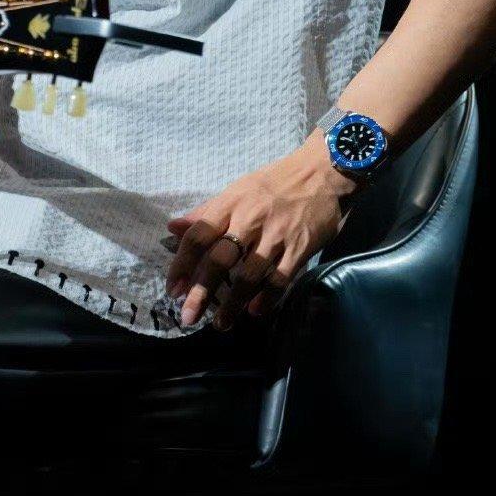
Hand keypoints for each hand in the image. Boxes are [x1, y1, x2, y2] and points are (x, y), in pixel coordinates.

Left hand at [164, 136, 355, 328]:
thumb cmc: (275, 182)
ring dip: (232, 303)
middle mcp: (250, 220)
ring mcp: (276, 235)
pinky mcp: (300, 248)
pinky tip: (255, 311)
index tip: (172, 288)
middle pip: (220, 259)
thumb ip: (206, 212)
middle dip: (201, 291)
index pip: (199, 235)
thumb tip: (172, 227)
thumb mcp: (237, 190)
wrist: (323, 171)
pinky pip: (280, 279)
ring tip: (220, 323)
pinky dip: (266, 298)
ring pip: (249, 275)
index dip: (182, 263)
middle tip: (188, 316)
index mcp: (231, 204)